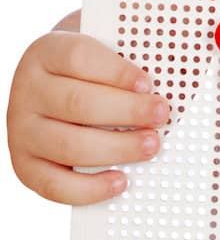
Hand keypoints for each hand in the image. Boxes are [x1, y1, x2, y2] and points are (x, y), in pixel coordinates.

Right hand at [6, 29, 170, 204]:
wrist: (50, 91)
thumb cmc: (87, 72)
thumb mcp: (101, 51)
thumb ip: (129, 58)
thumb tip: (178, 70)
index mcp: (47, 52)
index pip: (79, 58)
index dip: (117, 72)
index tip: (148, 83)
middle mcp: (28, 91)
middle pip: (78, 103)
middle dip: (127, 112)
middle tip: (160, 115)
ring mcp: (21, 130)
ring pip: (69, 145)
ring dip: (117, 148)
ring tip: (151, 145)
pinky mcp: (25, 165)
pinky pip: (55, 185)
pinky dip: (90, 188)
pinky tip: (121, 181)